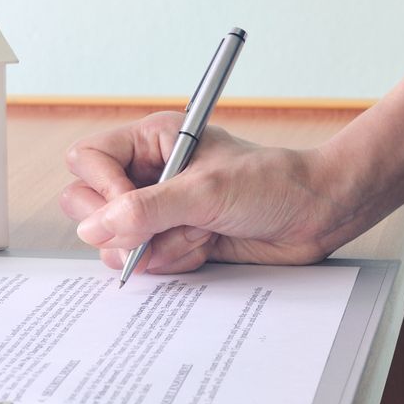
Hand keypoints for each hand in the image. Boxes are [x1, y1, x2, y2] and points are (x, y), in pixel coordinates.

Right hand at [59, 111, 356, 274]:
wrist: (316, 216)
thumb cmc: (272, 183)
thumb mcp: (206, 191)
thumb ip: (146, 210)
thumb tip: (93, 228)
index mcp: (151, 141)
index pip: (88, 160)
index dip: (102, 189)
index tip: (128, 209)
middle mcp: (147, 174)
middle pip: (87, 203)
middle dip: (126, 225)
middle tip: (164, 228)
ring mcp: (158, 210)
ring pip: (115, 241)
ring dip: (158, 247)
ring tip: (200, 233)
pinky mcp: (172, 240)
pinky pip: (146, 262)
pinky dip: (174, 261)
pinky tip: (206, 246)